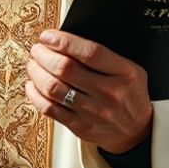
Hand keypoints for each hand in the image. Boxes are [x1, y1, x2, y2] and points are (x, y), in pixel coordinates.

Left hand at [25, 30, 152, 153]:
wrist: (135, 131)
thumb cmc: (128, 94)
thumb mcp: (129, 69)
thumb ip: (104, 55)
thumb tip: (65, 40)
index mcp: (124, 74)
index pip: (90, 53)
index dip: (64, 42)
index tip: (48, 36)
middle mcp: (109, 93)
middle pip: (65, 69)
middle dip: (44, 55)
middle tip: (37, 49)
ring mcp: (93, 112)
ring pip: (53, 88)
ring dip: (36, 72)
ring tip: (33, 64)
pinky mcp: (80, 126)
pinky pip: (49, 108)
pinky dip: (35, 94)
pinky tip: (33, 84)